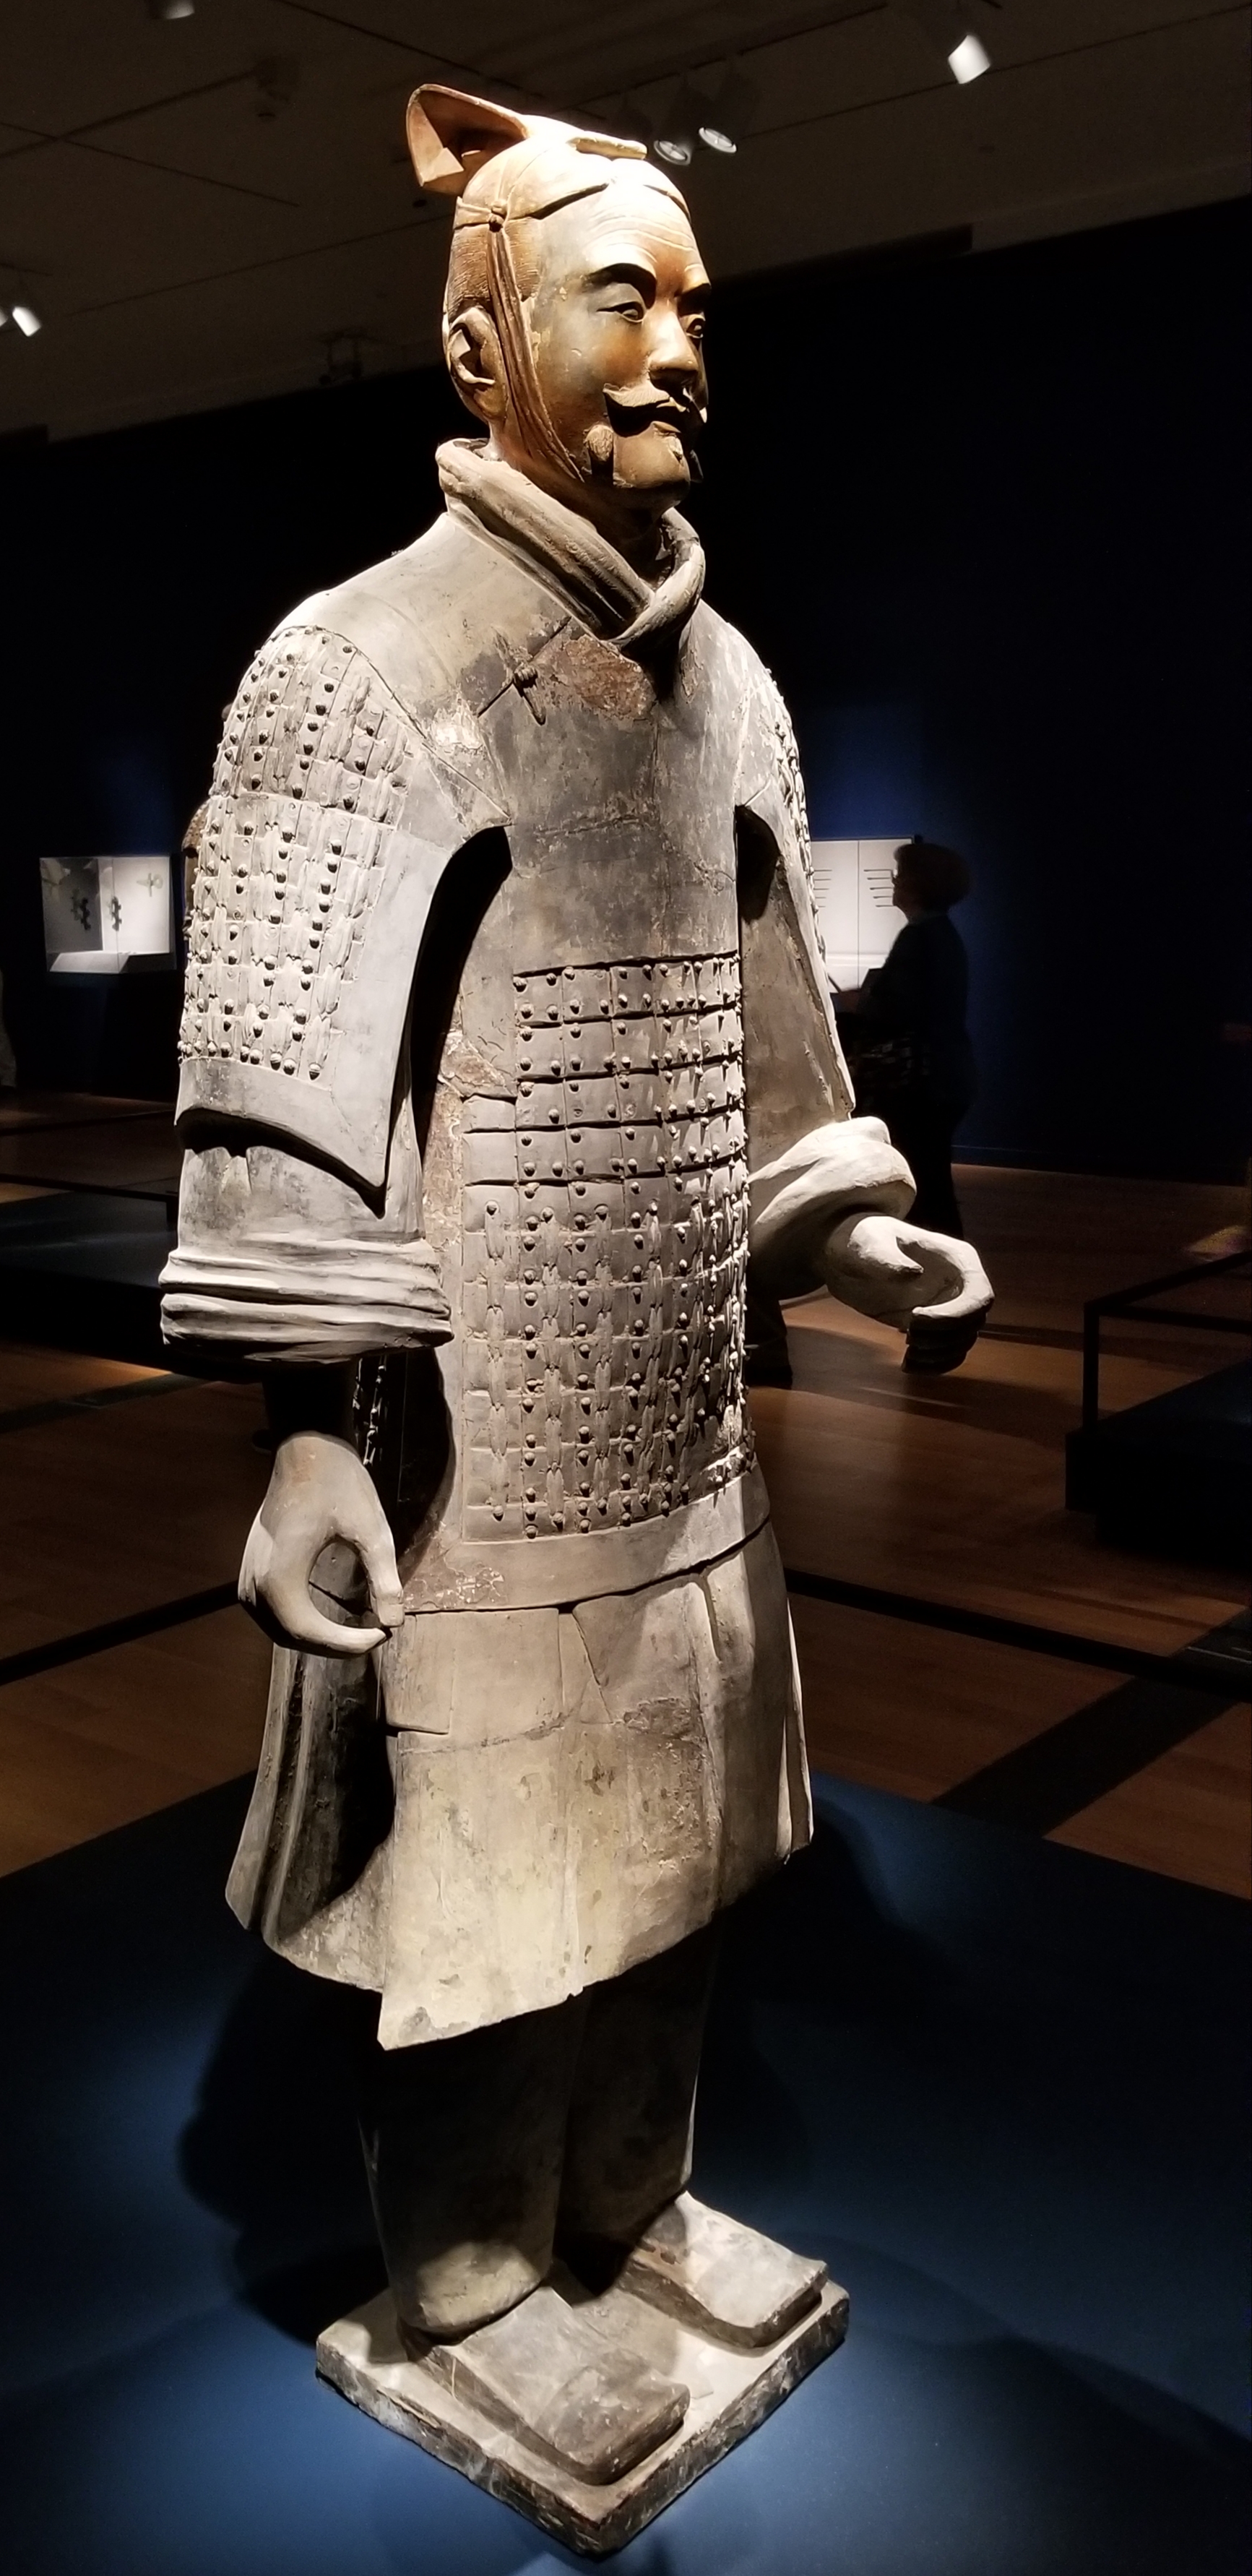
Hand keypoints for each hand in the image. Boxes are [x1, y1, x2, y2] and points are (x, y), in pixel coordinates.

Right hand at [238, 1431, 402, 1655]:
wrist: (306, 1451)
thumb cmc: (340, 1485)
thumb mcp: (371, 1532)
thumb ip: (384, 1580)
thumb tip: (395, 1623)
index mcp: (279, 1577)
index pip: (309, 1634)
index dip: (347, 1644)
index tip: (382, 1635)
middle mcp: (254, 1584)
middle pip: (292, 1638)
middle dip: (335, 1645)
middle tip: (375, 1634)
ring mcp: (246, 1579)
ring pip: (279, 1631)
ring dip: (317, 1638)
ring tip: (358, 1629)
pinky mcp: (249, 1572)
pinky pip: (272, 1615)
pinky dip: (301, 1624)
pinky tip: (332, 1619)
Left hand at [819, 1210, 992, 1373]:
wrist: (848, 1255)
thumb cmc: (860, 1238)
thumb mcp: (868, 1242)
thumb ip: (886, 1258)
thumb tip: (913, 1275)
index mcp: (956, 1258)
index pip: (979, 1295)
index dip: (956, 1315)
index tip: (916, 1318)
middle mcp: (959, 1284)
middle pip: (974, 1322)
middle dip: (944, 1337)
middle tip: (908, 1337)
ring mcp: (949, 1305)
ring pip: (964, 1341)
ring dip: (939, 1355)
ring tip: (908, 1355)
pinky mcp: (934, 1325)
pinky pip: (949, 1352)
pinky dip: (934, 1365)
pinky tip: (908, 1365)